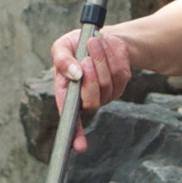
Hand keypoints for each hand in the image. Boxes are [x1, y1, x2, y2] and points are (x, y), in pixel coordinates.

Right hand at [51, 26, 135, 151]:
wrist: (100, 35)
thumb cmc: (76, 43)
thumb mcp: (62, 46)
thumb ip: (61, 60)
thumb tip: (74, 74)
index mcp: (66, 92)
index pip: (69, 117)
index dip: (75, 132)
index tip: (79, 146)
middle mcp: (85, 97)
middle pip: (92, 101)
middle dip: (91, 77)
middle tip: (86, 58)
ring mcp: (104, 93)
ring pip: (107, 85)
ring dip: (101, 60)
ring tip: (95, 43)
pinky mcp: (120, 84)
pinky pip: (119, 74)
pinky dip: (112, 56)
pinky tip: (106, 48)